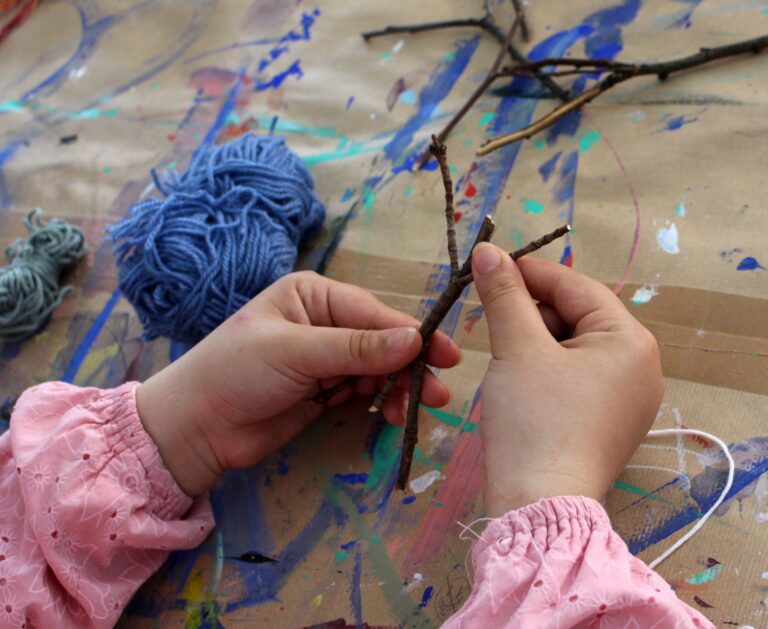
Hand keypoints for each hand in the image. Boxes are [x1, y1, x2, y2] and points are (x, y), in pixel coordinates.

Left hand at [136, 271, 460, 495]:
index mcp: (314, 296)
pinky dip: (378, 402)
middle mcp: (323, 322)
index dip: (411, 335)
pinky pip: (363, 391)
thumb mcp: (297, 353)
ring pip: (377, 369)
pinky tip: (389, 414)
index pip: (373, 314)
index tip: (446, 356)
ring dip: (396, 388)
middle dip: (408, 366)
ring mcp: (325, 358)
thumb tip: (416, 340)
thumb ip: (356, 348)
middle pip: (381, 342)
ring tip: (412, 410)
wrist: (197, 427)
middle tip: (438, 393)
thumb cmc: (237, 372)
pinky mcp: (324, 390)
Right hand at [471, 243, 663, 516]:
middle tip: (489, 314)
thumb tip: (487, 249)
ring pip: (571, 346)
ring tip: (501, 351)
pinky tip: (517, 376)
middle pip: (576, 315)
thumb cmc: (533, 421)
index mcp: (630, 342)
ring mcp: (625, 397)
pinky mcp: (606, 420)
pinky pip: (573, 375)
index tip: (489, 264)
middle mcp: (639, 367)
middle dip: (530, 310)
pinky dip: (543, 367)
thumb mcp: (516, 348)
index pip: (576, 287)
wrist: (537, 505)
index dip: (530, 272)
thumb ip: (503, 295)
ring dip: (533, 339)